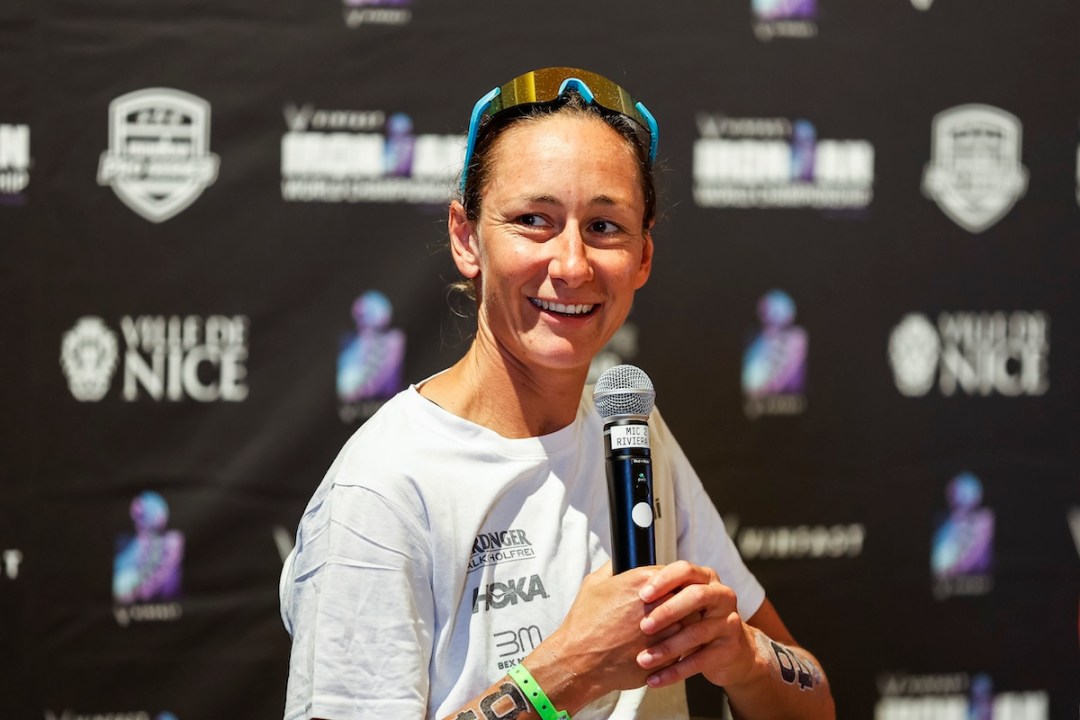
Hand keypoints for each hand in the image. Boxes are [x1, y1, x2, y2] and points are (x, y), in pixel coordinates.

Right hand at [534, 561, 684, 703]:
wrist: (580, 661)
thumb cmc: (585, 623)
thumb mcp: (594, 584)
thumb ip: (613, 568)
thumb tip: (622, 560)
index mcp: (642, 582)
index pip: (675, 573)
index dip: (673, 582)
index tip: (669, 589)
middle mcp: (658, 604)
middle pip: (688, 596)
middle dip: (684, 602)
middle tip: (673, 609)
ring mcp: (665, 632)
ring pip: (691, 623)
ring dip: (685, 624)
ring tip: (671, 629)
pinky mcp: (667, 656)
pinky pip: (684, 648)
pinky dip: (678, 647)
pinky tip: (664, 648)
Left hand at [634, 560, 761, 688]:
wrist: (731, 650)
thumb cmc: (694, 619)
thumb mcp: (681, 599)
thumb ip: (659, 588)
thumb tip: (619, 576)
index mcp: (705, 577)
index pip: (684, 570)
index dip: (663, 581)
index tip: (642, 595)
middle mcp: (721, 595)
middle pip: (696, 596)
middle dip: (667, 611)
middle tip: (643, 627)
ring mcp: (727, 622)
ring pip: (696, 632)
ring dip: (667, 647)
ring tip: (642, 659)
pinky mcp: (728, 649)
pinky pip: (699, 661)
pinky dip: (674, 671)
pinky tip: (654, 679)